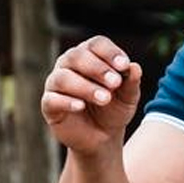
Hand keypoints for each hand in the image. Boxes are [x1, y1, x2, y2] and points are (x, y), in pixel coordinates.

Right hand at [41, 35, 143, 155]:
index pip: (96, 44)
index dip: (110, 53)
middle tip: (115, 83)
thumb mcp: (127, 98)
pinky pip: (52, 99)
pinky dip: (67, 101)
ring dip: (85, 87)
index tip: (124, 66)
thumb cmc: (113, 109)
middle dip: (98, 69)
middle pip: (77, 56)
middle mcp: (69, 64)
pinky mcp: (49, 105)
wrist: (103, 137)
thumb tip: (135, 67)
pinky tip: (80, 106)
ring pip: (63, 77)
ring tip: (105, 98)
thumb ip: (131, 83)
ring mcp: (56, 83)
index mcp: (90, 55)